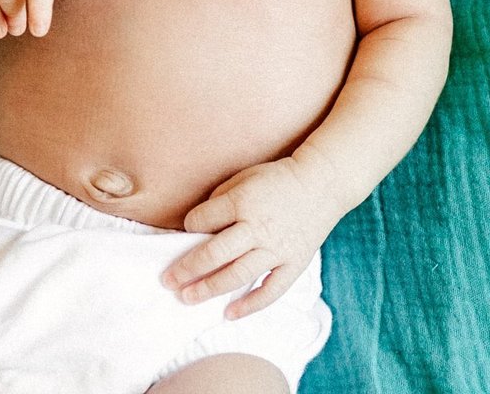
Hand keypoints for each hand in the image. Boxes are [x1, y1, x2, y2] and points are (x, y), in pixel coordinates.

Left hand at [162, 156, 343, 319]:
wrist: (322, 183)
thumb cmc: (278, 178)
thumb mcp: (245, 176)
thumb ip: (221, 199)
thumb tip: (199, 225)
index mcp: (242, 202)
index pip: (202, 221)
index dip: (189, 227)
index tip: (186, 232)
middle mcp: (257, 228)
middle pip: (213, 254)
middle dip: (186, 269)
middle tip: (168, 281)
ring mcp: (276, 249)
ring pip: (236, 276)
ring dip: (208, 289)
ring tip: (187, 298)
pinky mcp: (293, 263)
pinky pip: (270, 290)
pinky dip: (250, 305)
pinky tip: (229, 314)